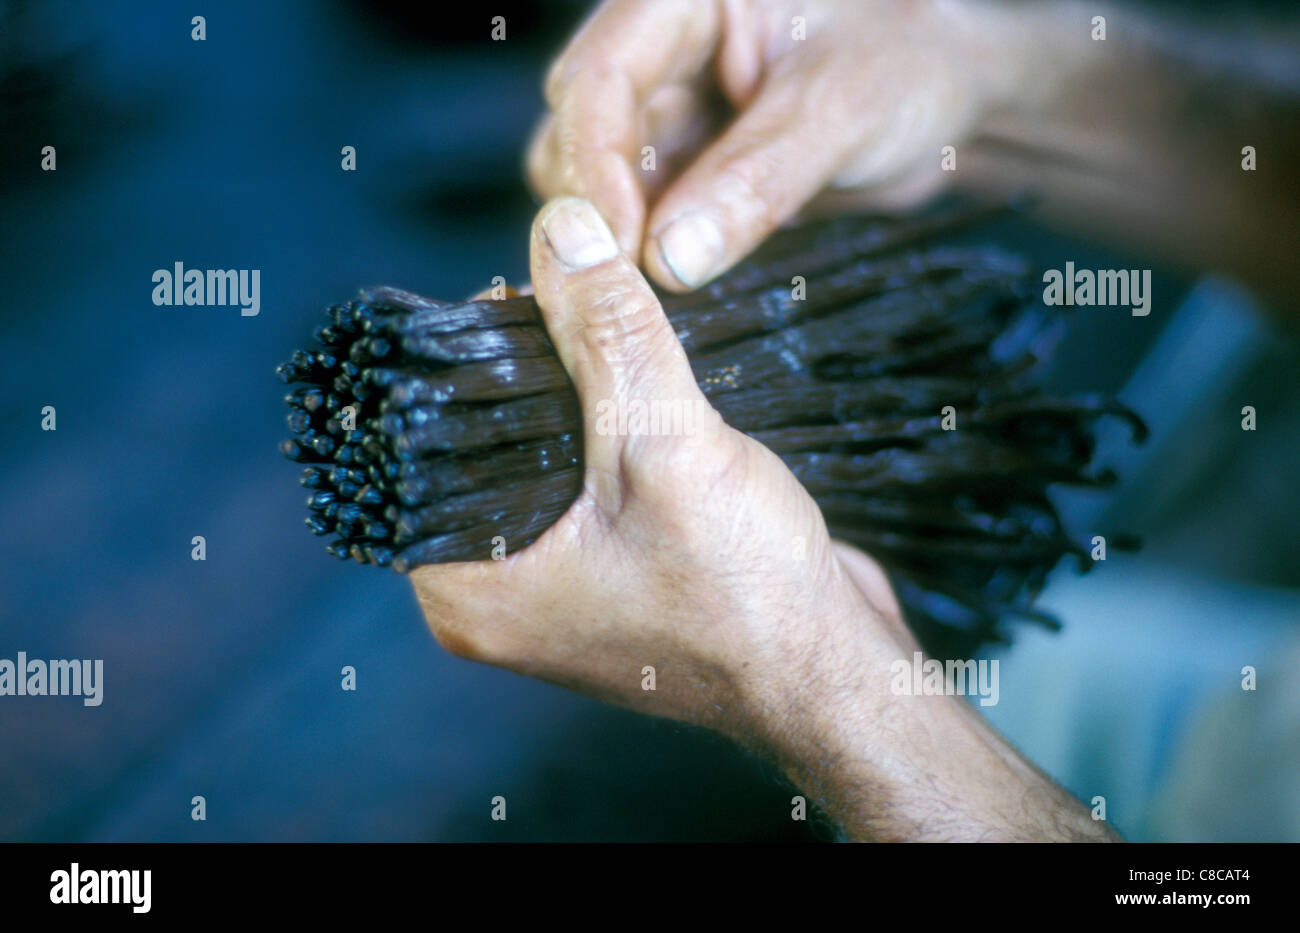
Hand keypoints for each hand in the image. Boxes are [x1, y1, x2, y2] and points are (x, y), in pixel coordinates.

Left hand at [412, 194, 904, 742]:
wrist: (838, 673)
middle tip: (573, 300)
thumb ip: (606, 335)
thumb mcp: (664, 446)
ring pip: (541, 458)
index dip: (463, 358)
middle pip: (482, 445)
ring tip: (612, 333)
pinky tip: (645, 390)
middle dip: (528, 369)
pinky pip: (586, 483)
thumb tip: (559, 228)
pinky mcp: (611, 574)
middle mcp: (497, 596)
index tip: (515, 291)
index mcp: (469, 591)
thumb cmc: (749, 595)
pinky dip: (610, 434)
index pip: (422, 444)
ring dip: (577, 397)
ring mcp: (557, 588)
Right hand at [525, 0, 1040, 290]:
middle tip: (626, 280)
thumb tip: (669, 260)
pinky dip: (645, 248)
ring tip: (652, 286)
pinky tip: (667, 280)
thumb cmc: (910, 65)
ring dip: (617, 233)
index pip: (600, 76)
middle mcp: (662, 46)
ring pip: (598, 175)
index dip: (594, 163)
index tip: (616, 245)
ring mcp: (668, 106)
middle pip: (577, 128)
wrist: (948, 97)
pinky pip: (639, 208)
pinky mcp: (684, 160)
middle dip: (596, 204)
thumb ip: (756, 179)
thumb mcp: (841, 110)